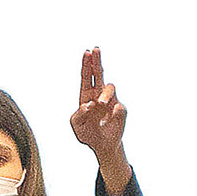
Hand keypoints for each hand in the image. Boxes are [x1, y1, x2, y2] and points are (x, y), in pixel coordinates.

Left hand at [70, 47, 131, 195]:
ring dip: (104, 94)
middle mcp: (99, 95)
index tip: (87, 52)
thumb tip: (88, 105)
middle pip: (99, 73)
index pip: (87, 77)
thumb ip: (78, 116)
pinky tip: (107, 120)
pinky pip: (119, 107)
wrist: (102, 146)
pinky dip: (113, 112)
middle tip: (95, 49)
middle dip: (97, 61)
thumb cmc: (87, 133)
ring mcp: (111, 102)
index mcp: (86, 95)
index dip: (86, 64)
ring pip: (110, 88)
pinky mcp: (120, 112)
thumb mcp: (76, 126)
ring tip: (99, 103)